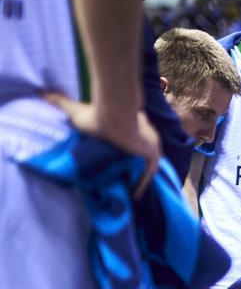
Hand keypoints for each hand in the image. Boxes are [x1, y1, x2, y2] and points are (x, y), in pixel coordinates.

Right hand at [42, 92, 160, 198]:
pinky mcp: (152, 153)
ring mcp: (150, 144)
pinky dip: (142, 184)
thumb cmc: (96, 114)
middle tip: (121, 181)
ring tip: (127, 192)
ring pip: (144, 166)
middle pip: (139, 155)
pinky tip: (134, 195)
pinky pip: (148, 173)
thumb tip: (40, 93)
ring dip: (137, 178)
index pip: (130, 140)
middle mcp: (144, 134)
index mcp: (131, 122)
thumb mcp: (75, 111)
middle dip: (132, 167)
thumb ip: (60, 103)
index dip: (124, 151)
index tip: (114, 163)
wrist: (114, 115)